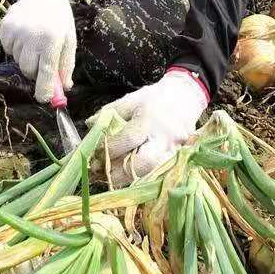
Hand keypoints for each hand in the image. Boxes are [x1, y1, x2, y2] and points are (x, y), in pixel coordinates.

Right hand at [0, 0, 75, 103]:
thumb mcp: (69, 40)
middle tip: (42, 58)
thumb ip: (66, 65)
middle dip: (36, 70)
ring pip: (18, 61)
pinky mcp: (4, 29)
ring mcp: (16, 32)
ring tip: (34, 41)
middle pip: (29, 70)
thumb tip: (63, 89)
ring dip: (26, 57)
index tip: (44, 99)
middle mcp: (32, 36)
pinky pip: (9, 50)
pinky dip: (16, 48)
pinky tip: (24, 35)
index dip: (44, 90)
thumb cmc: (59, 19)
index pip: (46, 72)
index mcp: (52, 40)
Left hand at [95, 69, 209, 181]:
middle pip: (143, 163)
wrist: (185, 96)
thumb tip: (89, 127)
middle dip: (119, 172)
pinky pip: (157, 172)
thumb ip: (108, 113)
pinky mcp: (178, 157)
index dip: (110, 149)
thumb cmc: (155, 98)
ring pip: (151, 173)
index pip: (128, 139)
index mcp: (149, 119)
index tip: (95, 154)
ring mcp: (174, 149)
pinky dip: (141, 175)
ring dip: (129, 177)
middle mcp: (164, 137)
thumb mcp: (130, 99)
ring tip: (112, 174)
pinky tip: (129, 172)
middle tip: (102, 172)